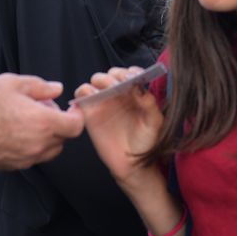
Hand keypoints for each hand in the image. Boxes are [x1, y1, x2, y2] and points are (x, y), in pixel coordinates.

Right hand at [0, 74, 81, 169]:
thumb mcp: (12, 83)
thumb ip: (40, 86)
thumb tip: (56, 89)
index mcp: (43, 122)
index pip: (76, 126)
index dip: (76, 116)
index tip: (70, 109)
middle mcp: (39, 144)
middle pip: (64, 138)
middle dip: (59, 124)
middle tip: (42, 109)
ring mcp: (27, 158)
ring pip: (50, 150)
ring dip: (47, 137)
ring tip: (28, 121)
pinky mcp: (15, 166)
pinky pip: (33, 157)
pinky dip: (33, 146)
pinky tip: (17, 132)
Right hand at [73, 67, 165, 186]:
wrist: (131, 164)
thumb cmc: (145, 142)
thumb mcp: (154, 123)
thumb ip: (149, 104)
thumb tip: (140, 88)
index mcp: (135, 93)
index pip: (131, 74)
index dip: (132, 71)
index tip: (134, 76)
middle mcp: (119, 94)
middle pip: (112, 74)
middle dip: (115, 75)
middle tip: (119, 83)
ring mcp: (104, 101)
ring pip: (97, 81)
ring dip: (100, 80)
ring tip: (107, 89)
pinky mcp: (90, 112)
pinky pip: (82, 95)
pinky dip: (83, 91)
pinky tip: (92, 97)